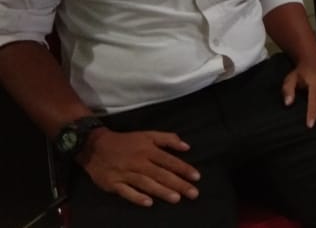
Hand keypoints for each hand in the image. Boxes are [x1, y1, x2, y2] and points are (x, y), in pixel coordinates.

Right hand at [78, 127, 199, 207]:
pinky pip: (126, 192)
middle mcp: (139, 162)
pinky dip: (137, 197)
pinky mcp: (113, 183)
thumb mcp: (148, 134)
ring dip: (162, 191)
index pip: (169, 160)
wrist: (95, 146)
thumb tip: (187, 146)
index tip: (196, 177)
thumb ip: (168, 139)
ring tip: (176, 198)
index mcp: (148, 150)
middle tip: (193, 193)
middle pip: (161, 174)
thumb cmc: (126, 141)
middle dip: (178, 184)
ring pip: (146, 183)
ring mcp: (126, 173)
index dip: (184, 168)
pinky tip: (148, 203)